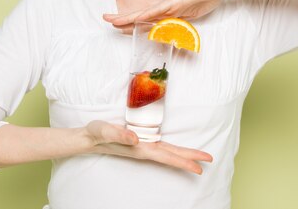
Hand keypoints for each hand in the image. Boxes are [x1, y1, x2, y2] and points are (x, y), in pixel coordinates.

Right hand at [84, 121, 212, 174]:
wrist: (87, 139)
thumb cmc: (96, 133)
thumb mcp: (104, 130)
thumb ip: (119, 134)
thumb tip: (135, 138)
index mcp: (139, 148)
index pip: (166, 156)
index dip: (183, 161)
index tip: (200, 166)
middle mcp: (143, 150)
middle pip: (171, 156)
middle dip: (190, 158)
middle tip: (209, 161)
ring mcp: (142, 148)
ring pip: (168, 152)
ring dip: (183, 155)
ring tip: (198, 158)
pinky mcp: (139, 144)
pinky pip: (161, 148)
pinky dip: (173, 151)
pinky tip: (176, 151)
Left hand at [103, 0, 225, 29]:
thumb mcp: (193, 15)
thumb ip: (183, 22)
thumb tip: (176, 31)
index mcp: (169, 11)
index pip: (146, 20)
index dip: (132, 23)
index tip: (120, 27)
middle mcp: (166, 8)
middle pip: (140, 17)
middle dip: (123, 20)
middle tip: (107, 20)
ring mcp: (171, 5)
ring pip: (145, 15)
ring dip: (128, 19)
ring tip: (112, 20)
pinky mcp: (177, 2)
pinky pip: (159, 11)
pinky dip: (147, 15)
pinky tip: (135, 18)